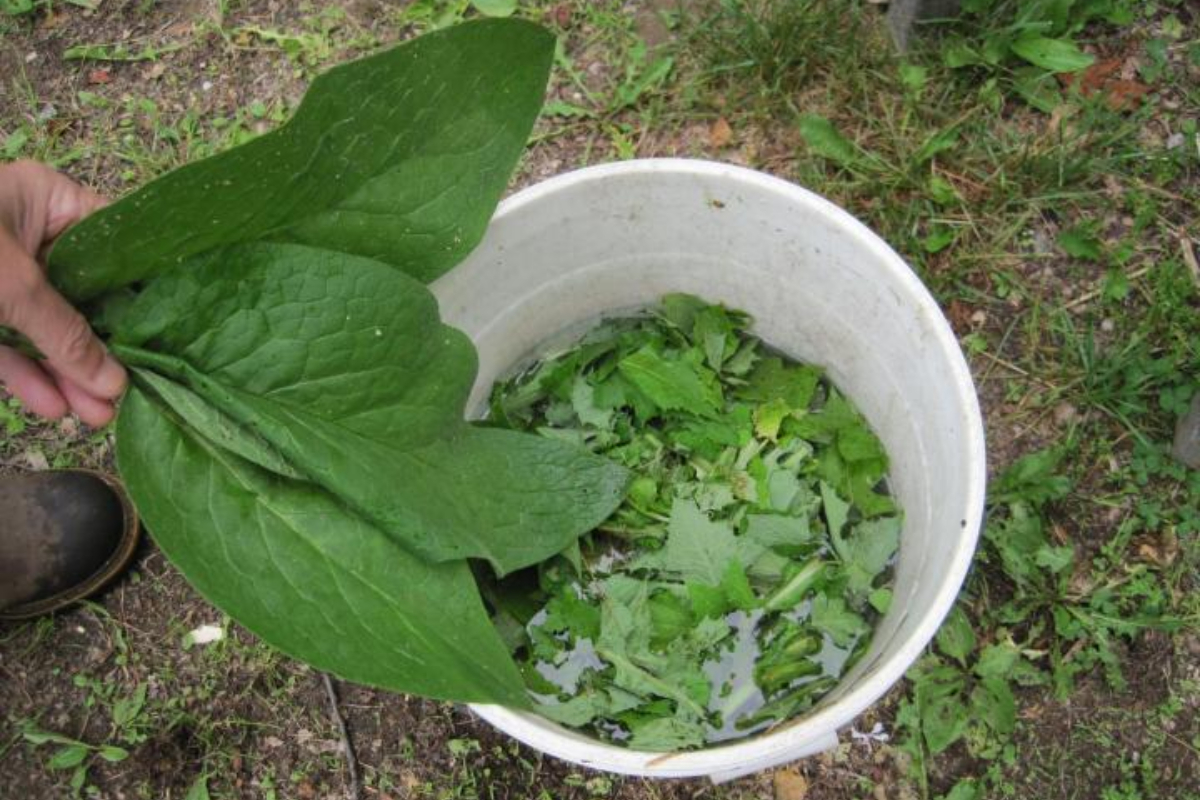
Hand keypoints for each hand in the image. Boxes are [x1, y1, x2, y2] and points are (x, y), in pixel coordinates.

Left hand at [0, 160, 126, 426]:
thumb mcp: (12, 287)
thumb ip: (64, 335)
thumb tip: (116, 383)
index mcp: (45, 200)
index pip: (113, 243)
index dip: (140, 290)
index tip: (168, 336)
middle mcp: (25, 233)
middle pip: (80, 296)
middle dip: (100, 350)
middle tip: (127, 395)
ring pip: (43, 328)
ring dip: (67, 373)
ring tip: (96, 416)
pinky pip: (5, 345)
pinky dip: (25, 374)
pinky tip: (50, 405)